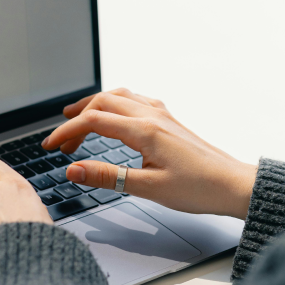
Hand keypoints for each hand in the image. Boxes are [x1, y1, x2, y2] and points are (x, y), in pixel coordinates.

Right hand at [42, 88, 256, 218]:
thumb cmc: (199, 188)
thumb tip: (74, 170)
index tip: (51, 146)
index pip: (94, 121)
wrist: (233, 185)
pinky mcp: (170, 122)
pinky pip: (136, 101)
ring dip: (96, 105)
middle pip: (103, 102)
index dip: (67, 132)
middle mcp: (153, 116)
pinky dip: (116, 104)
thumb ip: (108, 177)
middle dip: (77, 117)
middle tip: (62, 139)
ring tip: (79, 119)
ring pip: (120, 96)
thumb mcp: (148, 188)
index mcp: (145, 130)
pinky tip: (116, 116)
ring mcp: (163, 116)